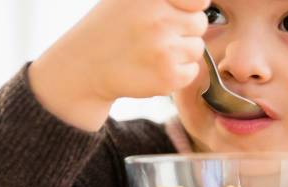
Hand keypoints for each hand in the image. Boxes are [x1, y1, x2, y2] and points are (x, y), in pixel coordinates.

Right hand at [29, 0, 209, 130]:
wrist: (86, 66)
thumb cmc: (110, 28)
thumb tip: (202, 1)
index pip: (199, 0)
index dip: (190, 8)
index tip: (176, 14)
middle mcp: (159, 21)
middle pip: (200, 23)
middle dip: (184, 29)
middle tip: (158, 36)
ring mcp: (164, 51)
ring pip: (197, 48)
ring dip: (181, 52)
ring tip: (154, 52)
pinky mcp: (167, 77)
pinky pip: (192, 71)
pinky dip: (178, 72)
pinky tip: (155, 67)